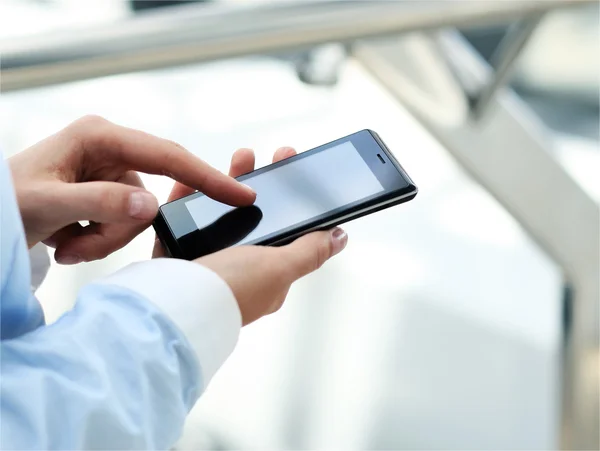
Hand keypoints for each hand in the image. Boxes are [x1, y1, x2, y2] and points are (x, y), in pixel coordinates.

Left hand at [8, 116, 254, 263]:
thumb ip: (101, 203)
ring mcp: (108, 171)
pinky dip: (97, 241)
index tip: (242, 194)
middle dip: (118, 229)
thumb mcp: (47, 204)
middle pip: (148, 196)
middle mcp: (108, 149)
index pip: (168, 155)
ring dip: (102, 241)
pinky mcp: (106, 191)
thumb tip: (152, 206)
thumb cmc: (6, 204)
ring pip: (136, 216)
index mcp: (99, 136)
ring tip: (65, 245)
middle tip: (78, 248)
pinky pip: (122, 224)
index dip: (208, 176)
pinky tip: (66, 241)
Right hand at [154, 146, 347, 325]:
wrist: (171, 307)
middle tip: (264, 156)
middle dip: (261, 182)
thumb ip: (309, 251)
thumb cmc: (230, 292)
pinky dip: (188, 197)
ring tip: (240, 157)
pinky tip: (193, 179)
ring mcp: (207, 261)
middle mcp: (239, 267)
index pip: (286, 230)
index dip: (291, 199)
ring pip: (219, 213)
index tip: (292, 168)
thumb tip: (340, 238)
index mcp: (267, 274)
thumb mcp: (279, 268)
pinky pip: (183, 219)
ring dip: (229, 182)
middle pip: (253, 216)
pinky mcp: (177, 255)